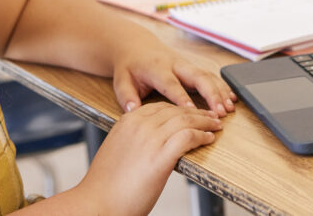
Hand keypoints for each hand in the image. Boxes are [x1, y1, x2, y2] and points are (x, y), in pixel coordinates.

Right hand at [78, 102, 220, 214]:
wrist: (97, 204)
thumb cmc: (106, 185)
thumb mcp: (118, 151)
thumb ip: (134, 140)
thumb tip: (151, 143)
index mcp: (127, 122)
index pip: (160, 107)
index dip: (180, 109)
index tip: (191, 113)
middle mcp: (139, 125)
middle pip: (176, 111)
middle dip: (196, 113)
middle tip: (210, 116)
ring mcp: (150, 139)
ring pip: (185, 120)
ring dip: (204, 122)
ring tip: (215, 125)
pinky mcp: (160, 156)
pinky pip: (188, 137)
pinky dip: (202, 136)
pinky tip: (209, 139)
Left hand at [111, 41, 236, 116]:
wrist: (136, 47)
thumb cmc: (129, 67)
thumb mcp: (121, 81)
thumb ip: (126, 96)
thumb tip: (133, 111)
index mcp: (157, 68)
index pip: (171, 84)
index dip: (182, 97)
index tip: (192, 112)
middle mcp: (175, 64)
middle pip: (197, 76)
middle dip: (211, 94)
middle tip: (221, 112)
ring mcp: (186, 65)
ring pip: (207, 75)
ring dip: (220, 91)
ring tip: (230, 109)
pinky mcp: (192, 68)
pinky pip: (210, 76)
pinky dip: (222, 87)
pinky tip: (232, 98)